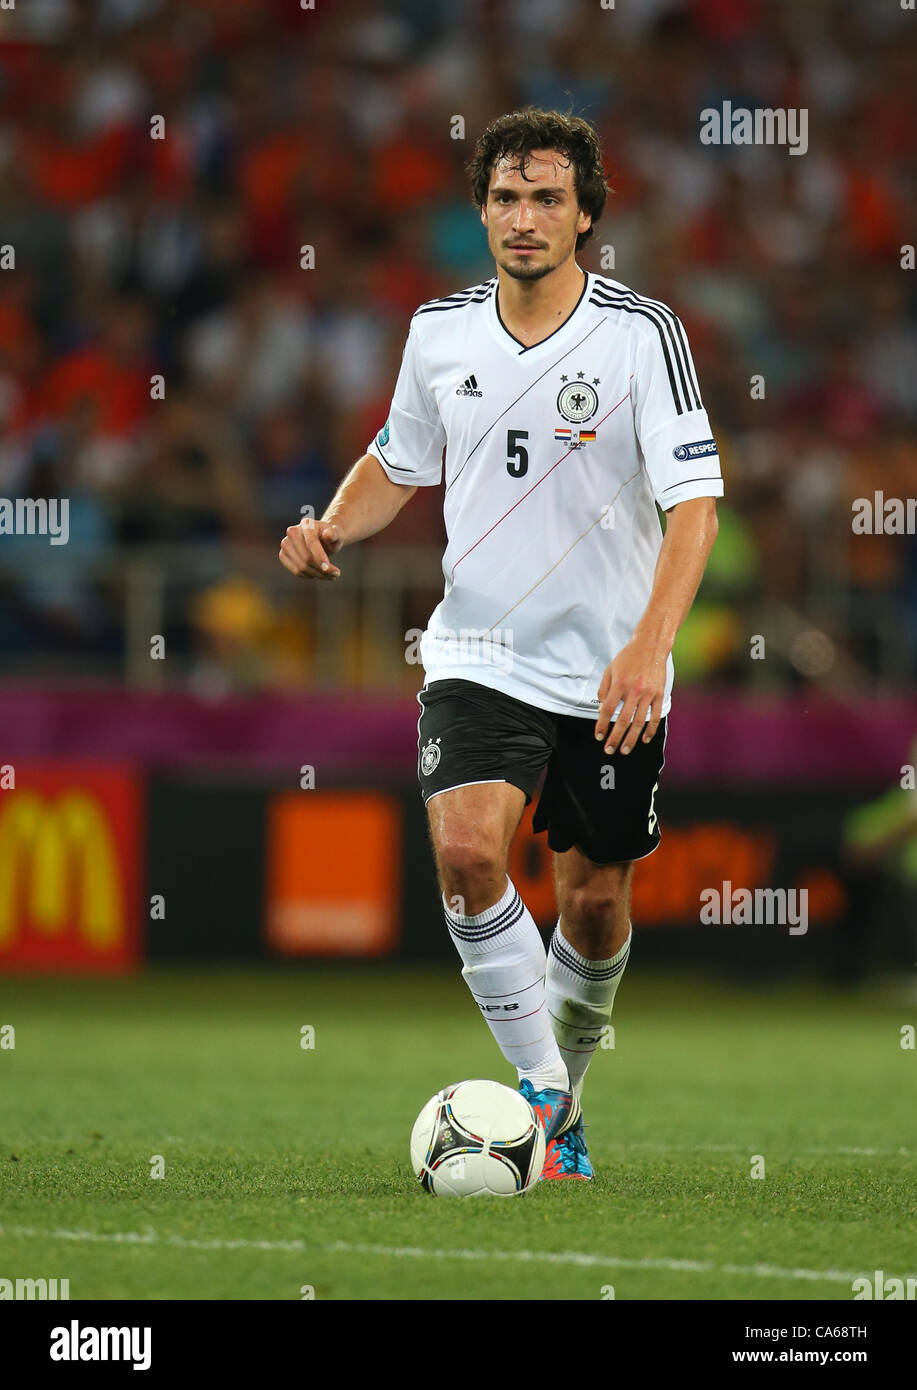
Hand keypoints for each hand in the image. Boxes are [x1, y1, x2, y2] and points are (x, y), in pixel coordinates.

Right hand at [278, 518, 342, 579]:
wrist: (321, 539)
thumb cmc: (331, 537)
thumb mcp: (337, 535)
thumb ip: (334, 534)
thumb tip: (328, 534)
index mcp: (307, 524)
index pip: (312, 543)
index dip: (320, 557)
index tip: (328, 569)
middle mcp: (292, 532)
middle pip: (307, 558)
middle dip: (322, 569)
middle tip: (336, 573)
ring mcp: (285, 543)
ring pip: (301, 567)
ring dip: (317, 574)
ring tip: (331, 575)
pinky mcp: (283, 555)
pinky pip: (296, 571)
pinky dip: (309, 575)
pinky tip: (318, 573)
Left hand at [593, 636, 666, 753]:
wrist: (651, 646)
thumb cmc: (628, 658)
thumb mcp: (610, 669)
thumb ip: (604, 689)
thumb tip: (602, 708)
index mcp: (619, 684)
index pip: (607, 710)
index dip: (602, 725)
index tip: (599, 736)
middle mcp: (634, 690)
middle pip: (622, 720)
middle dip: (615, 738)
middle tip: (609, 750)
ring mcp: (648, 694)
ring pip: (639, 722)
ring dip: (631, 739)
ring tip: (625, 750)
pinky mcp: (659, 695)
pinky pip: (655, 716)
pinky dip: (650, 729)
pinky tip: (644, 739)